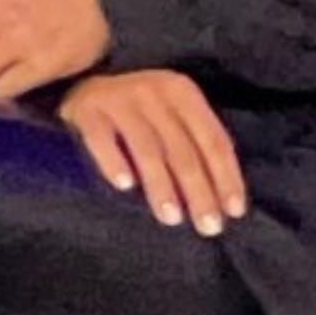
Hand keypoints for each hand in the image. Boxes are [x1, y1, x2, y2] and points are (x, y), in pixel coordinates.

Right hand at [57, 70, 248, 235]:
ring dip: (161, 185)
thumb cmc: (138, 113)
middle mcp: (155, 92)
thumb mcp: (171, 117)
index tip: (233, 211)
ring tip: (171, 218)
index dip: (226, 176)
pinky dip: (114, 162)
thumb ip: (193, 145)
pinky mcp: (88, 110)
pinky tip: (124, 186)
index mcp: (183, 94)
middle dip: (199, 191)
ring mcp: (120, 100)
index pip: (213, 139)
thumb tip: (221, 198)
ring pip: (147, 148)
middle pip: (183, 149)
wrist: (82, 87)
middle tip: (208, 227)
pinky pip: (102, 140)